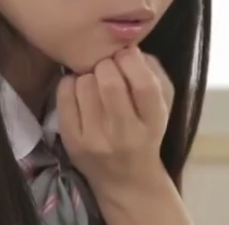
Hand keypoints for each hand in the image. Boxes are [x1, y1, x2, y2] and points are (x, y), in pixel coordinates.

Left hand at [56, 46, 173, 197]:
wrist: (125, 179)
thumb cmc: (146, 132)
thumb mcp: (164, 105)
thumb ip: (153, 72)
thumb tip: (129, 49)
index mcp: (152, 123)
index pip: (144, 86)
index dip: (132, 61)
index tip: (127, 55)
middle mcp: (124, 134)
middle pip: (110, 82)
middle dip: (107, 64)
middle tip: (108, 66)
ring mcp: (94, 139)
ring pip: (84, 84)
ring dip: (89, 74)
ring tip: (95, 82)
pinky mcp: (71, 140)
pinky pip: (64, 95)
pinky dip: (71, 83)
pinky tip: (80, 90)